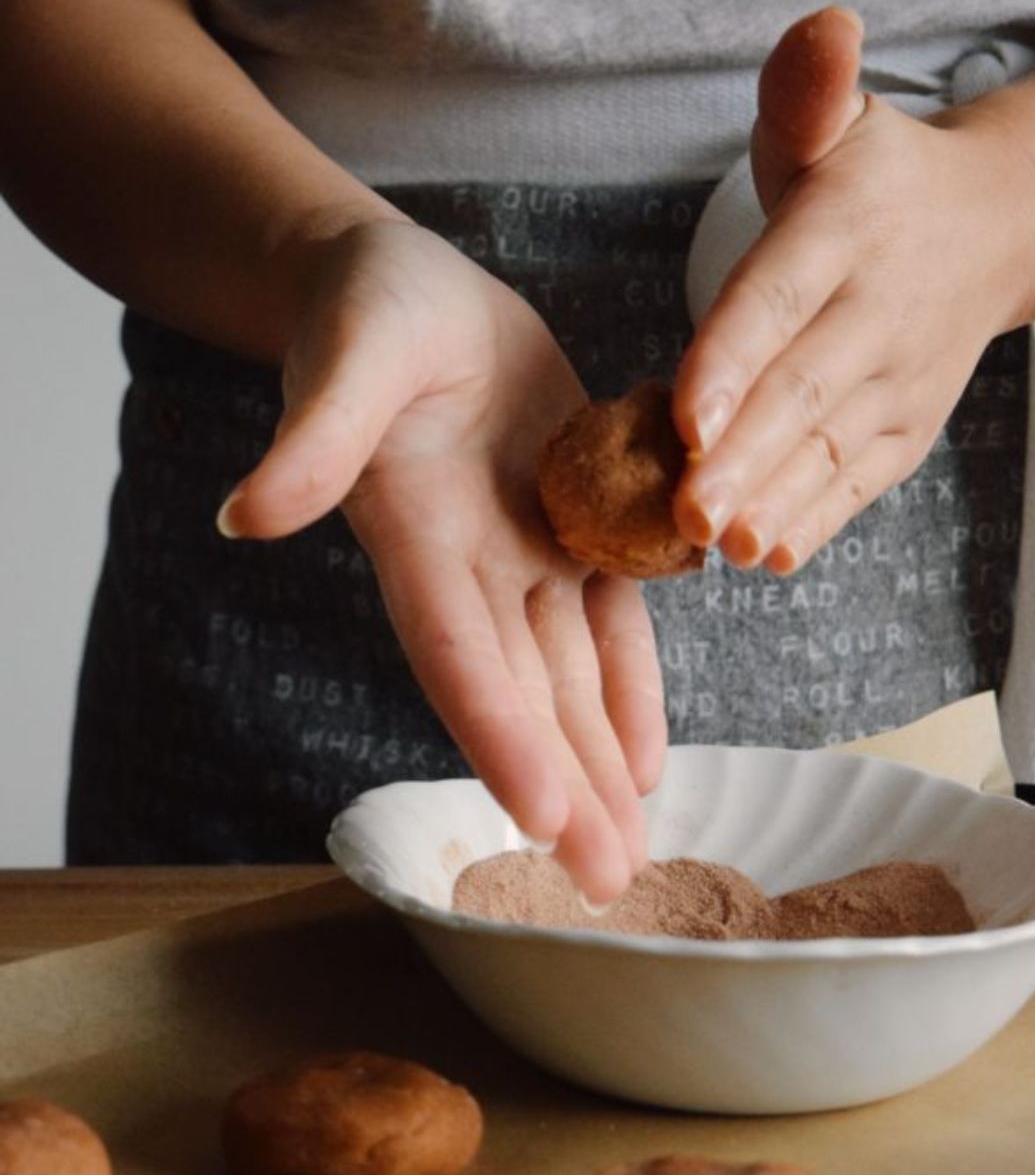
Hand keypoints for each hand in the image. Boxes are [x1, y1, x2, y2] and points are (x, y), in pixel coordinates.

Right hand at [217, 219, 664, 903]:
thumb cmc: (366, 310)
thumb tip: (246, 515)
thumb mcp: (346, 358)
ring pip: (571, 674)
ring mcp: (524, 550)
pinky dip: (630, 685)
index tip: (538, 816)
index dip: (496, 733)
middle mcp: (471, 565)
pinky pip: (612, 615)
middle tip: (606, 882)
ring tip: (634, 850)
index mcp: (414, 534)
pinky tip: (648, 761)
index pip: (457, 652)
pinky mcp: (572, 520)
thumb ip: (311, 439)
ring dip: (600, 762)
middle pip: (524, 692)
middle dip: (565, 786)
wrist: (410, 291)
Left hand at [673, 7, 1034, 571]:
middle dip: (742, 455)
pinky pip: (859, 478)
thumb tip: (826, 27)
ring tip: (722, 545)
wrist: (992, 228)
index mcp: (844, 228)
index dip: (732, 359)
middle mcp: (874, 309)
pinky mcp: (904, 425)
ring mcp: (895, 375)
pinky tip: (770, 555)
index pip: (779, 297)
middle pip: (800, 390)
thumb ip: (807, 85)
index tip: (683, 415)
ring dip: (774, 500)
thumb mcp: (836, 117)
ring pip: (827, 447)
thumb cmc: (876, 176)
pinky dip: (818, 518)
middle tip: (686, 510)